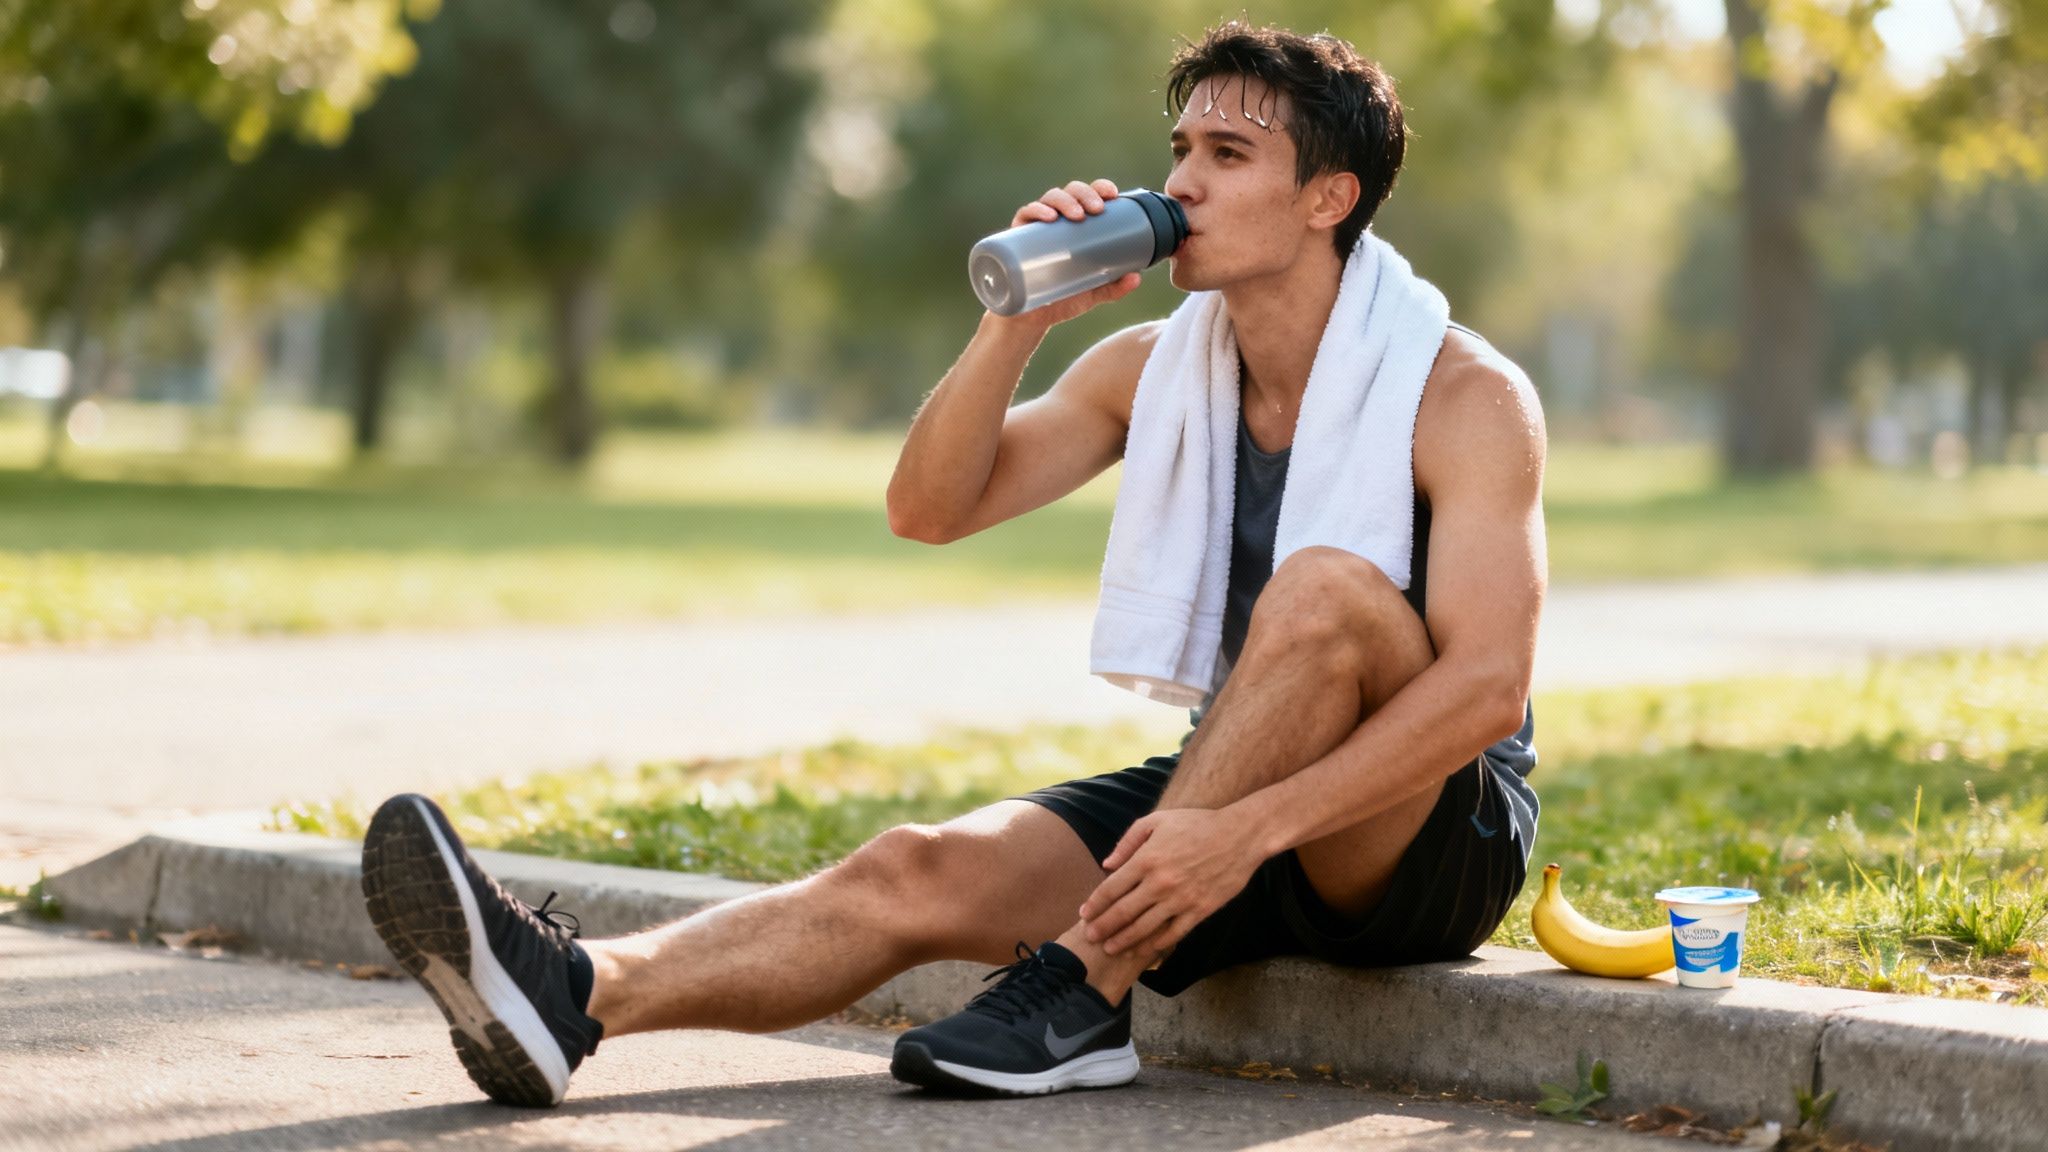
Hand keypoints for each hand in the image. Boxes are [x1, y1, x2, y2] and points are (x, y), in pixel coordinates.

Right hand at [987, 178, 1142, 331]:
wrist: (1029, 320)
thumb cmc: (1060, 300)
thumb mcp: (1091, 294)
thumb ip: (1114, 288)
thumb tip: (1137, 277)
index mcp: (1075, 227)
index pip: (1088, 197)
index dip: (1100, 188)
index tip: (1112, 194)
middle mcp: (1056, 221)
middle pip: (1070, 192)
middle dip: (1085, 194)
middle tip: (1097, 209)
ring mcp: (1036, 228)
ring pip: (1049, 199)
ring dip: (1064, 200)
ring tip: (1076, 214)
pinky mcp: (1016, 238)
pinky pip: (1025, 215)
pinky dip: (1036, 211)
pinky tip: (1048, 218)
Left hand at [1077, 808, 1263, 960]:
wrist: (1240, 835)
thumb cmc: (1197, 824)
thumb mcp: (1158, 821)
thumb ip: (1128, 842)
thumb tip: (1107, 865)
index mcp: (1147, 859)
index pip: (1111, 888)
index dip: (1095, 904)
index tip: (1084, 915)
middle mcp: (1160, 883)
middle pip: (1123, 913)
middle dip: (1103, 928)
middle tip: (1090, 938)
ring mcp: (1180, 899)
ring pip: (1145, 928)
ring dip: (1124, 941)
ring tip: (1110, 949)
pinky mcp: (1199, 911)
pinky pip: (1173, 934)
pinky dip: (1156, 944)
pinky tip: (1144, 949)